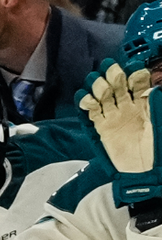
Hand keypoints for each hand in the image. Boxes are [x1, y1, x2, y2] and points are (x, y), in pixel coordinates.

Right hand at [77, 62, 161, 206]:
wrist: (142, 170)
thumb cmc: (156, 148)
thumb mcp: (158, 124)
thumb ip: (154, 105)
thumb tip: (152, 88)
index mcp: (144, 103)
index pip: (137, 81)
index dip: (134, 73)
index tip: (133, 69)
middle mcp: (127, 107)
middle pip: (117, 84)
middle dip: (113, 75)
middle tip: (113, 73)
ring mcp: (113, 117)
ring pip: (102, 95)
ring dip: (98, 87)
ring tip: (100, 87)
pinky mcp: (100, 128)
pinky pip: (90, 112)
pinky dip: (85, 103)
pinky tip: (86, 99)